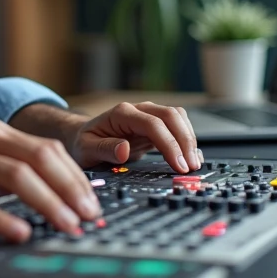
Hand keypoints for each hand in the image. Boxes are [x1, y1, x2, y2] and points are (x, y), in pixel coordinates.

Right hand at [0, 119, 99, 243]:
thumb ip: (21, 169)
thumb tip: (70, 195)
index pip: (49, 149)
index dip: (76, 177)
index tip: (92, 203)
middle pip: (40, 159)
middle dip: (70, 189)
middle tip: (87, 216)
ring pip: (18, 177)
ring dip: (48, 204)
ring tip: (66, 225)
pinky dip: (5, 219)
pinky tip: (22, 234)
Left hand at [65, 102, 201, 173]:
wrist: (83, 136)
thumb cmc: (84, 142)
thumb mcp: (86, 149)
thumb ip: (104, 149)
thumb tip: (124, 150)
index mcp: (122, 113)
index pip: (153, 124)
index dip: (169, 144)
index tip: (178, 165)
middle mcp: (138, 110)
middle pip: (171, 116)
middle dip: (185, 141)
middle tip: (190, 167)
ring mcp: (148, 116)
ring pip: (178, 118)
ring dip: (188, 139)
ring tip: (193, 164)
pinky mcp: (155, 126)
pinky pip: (177, 126)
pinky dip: (187, 139)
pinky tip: (191, 156)